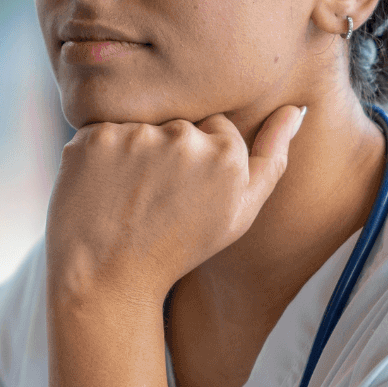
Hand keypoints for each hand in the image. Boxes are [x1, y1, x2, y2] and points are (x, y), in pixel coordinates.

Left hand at [46, 107, 305, 307]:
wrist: (106, 277)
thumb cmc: (178, 247)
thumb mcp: (239, 212)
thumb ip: (271, 158)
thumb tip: (294, 109)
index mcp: (227, 154)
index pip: (216, 126)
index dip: (198, 159)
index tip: (185, 191)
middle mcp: (184, 137)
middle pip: (177, 122)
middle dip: (166, 151)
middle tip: (154, 198)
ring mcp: (135, 136)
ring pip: (138, 125)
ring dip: (131, 152)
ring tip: (126, 197)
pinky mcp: (93, 138)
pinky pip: (99, 131)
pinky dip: (97, 156)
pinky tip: (101, 190)